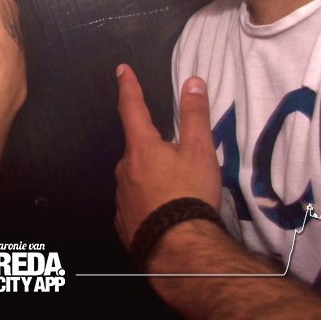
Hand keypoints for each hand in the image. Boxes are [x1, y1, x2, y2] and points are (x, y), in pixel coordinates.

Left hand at [114, 64, 222, 248]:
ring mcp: (121, 198)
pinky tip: (164, 213)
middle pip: (138, 149)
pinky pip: (135, 203)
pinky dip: (147, 202)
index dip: (128, 87)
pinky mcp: (123, 223)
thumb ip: (195, 115)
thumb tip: (192, 81)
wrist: (179, 251)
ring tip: (177, 192)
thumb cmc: (189, 194)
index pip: (131, 109)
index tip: (122, 70)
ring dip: (151, 178)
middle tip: (180, 162)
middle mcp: (124, 170)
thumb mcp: (199, 151)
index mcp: (140, 148)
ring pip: (136, 177)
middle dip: (154, 150)